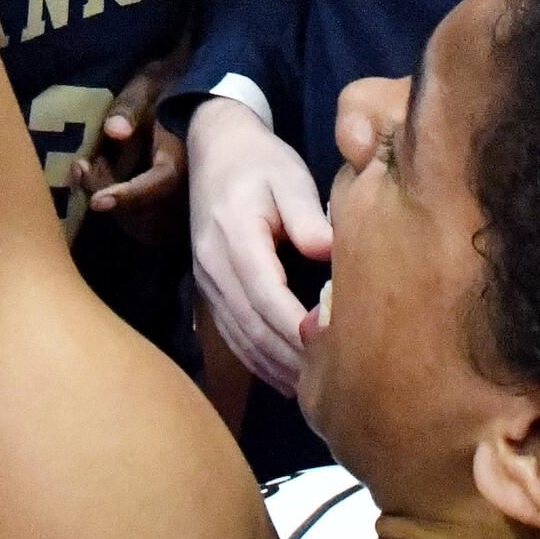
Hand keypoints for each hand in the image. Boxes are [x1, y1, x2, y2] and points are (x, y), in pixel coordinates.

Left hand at [84, 54, 188, 229]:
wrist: (194, 97)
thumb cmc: (167, 86)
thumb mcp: (147, 84)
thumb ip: (130, 107)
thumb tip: (114, 131)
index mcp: (183, 156)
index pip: (160, 184)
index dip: (129, 196)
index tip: (97, 202)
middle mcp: (188, 187)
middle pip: (144, 211)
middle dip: (106, 192)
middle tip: (80, 166)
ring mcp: (182, 202)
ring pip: (141, 223)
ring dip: (109, 200)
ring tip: (87, 168)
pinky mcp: (171, 209)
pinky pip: (143, 222)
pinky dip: (117, 205)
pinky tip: (102, 178)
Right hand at [184, 96, 330, 394]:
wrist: (215, 149)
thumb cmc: (261, 161)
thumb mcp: (289, 176)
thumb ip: (307, 215)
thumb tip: (327, 252)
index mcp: (235, 234)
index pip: (265, 293)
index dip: (296, 327)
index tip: (330, 347)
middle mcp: (214, 264)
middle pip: (251, 325)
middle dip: (290, 358)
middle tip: (332, 382)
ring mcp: (207, 279)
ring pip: (240, 337)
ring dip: (275, 367)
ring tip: (313, 390)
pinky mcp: (209, 287)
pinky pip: (232, 333)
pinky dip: (258, 360)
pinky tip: (285, 376)